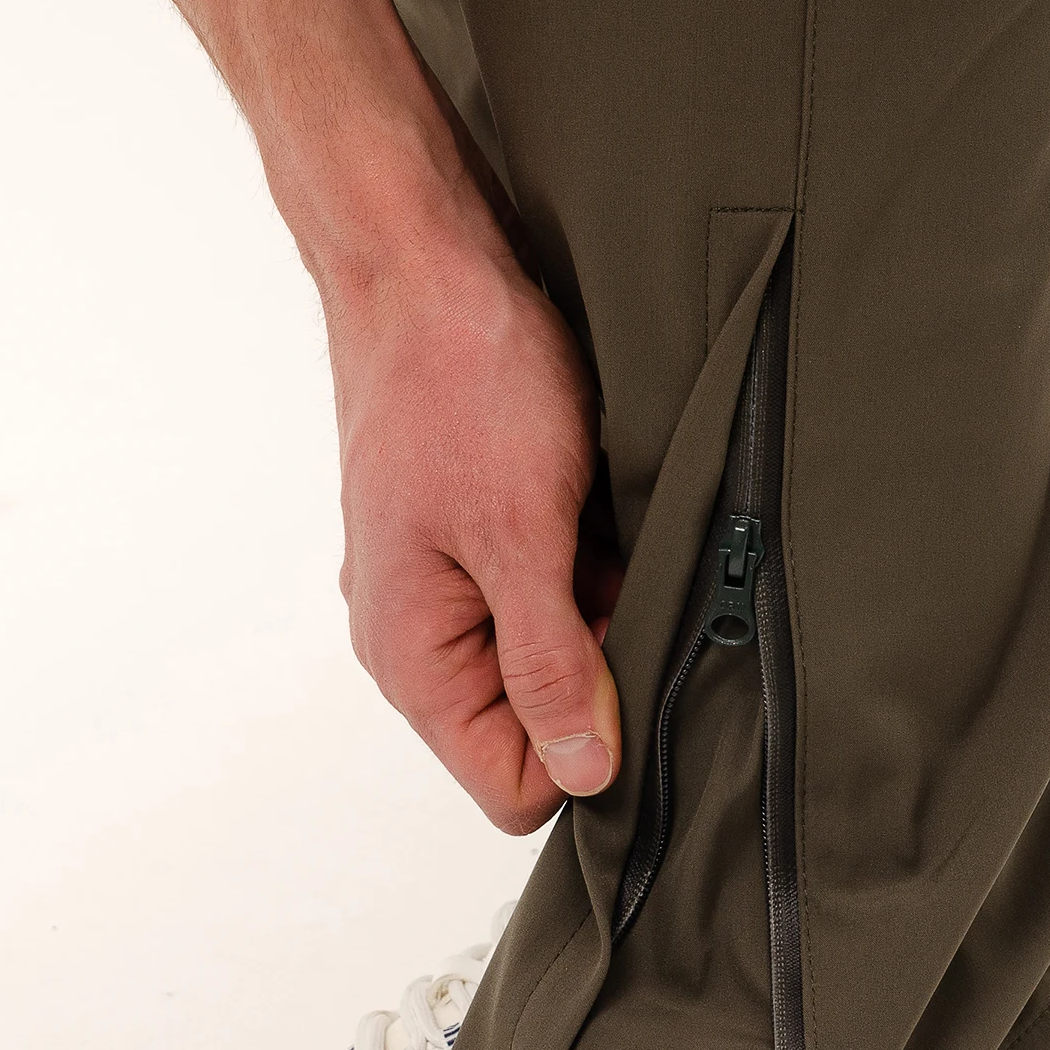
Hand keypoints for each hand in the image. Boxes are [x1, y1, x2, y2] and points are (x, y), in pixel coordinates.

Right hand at [326, 237, 623, 834]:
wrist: (420, 264)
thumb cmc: (458, 383)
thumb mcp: (523, 537)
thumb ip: (552, 667)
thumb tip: (586, 774)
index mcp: (412, 659)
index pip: (513, 786)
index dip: (590, 754)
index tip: (637, 679)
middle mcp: (417, 638)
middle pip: (532, 727)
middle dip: (601, 675)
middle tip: (635, 587)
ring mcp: (441, 588)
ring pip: (547, 656)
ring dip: (599, 612)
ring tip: (614, 533)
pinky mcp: (469, 541)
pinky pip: (544, 594)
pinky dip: (586, 565)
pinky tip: (600, 506)